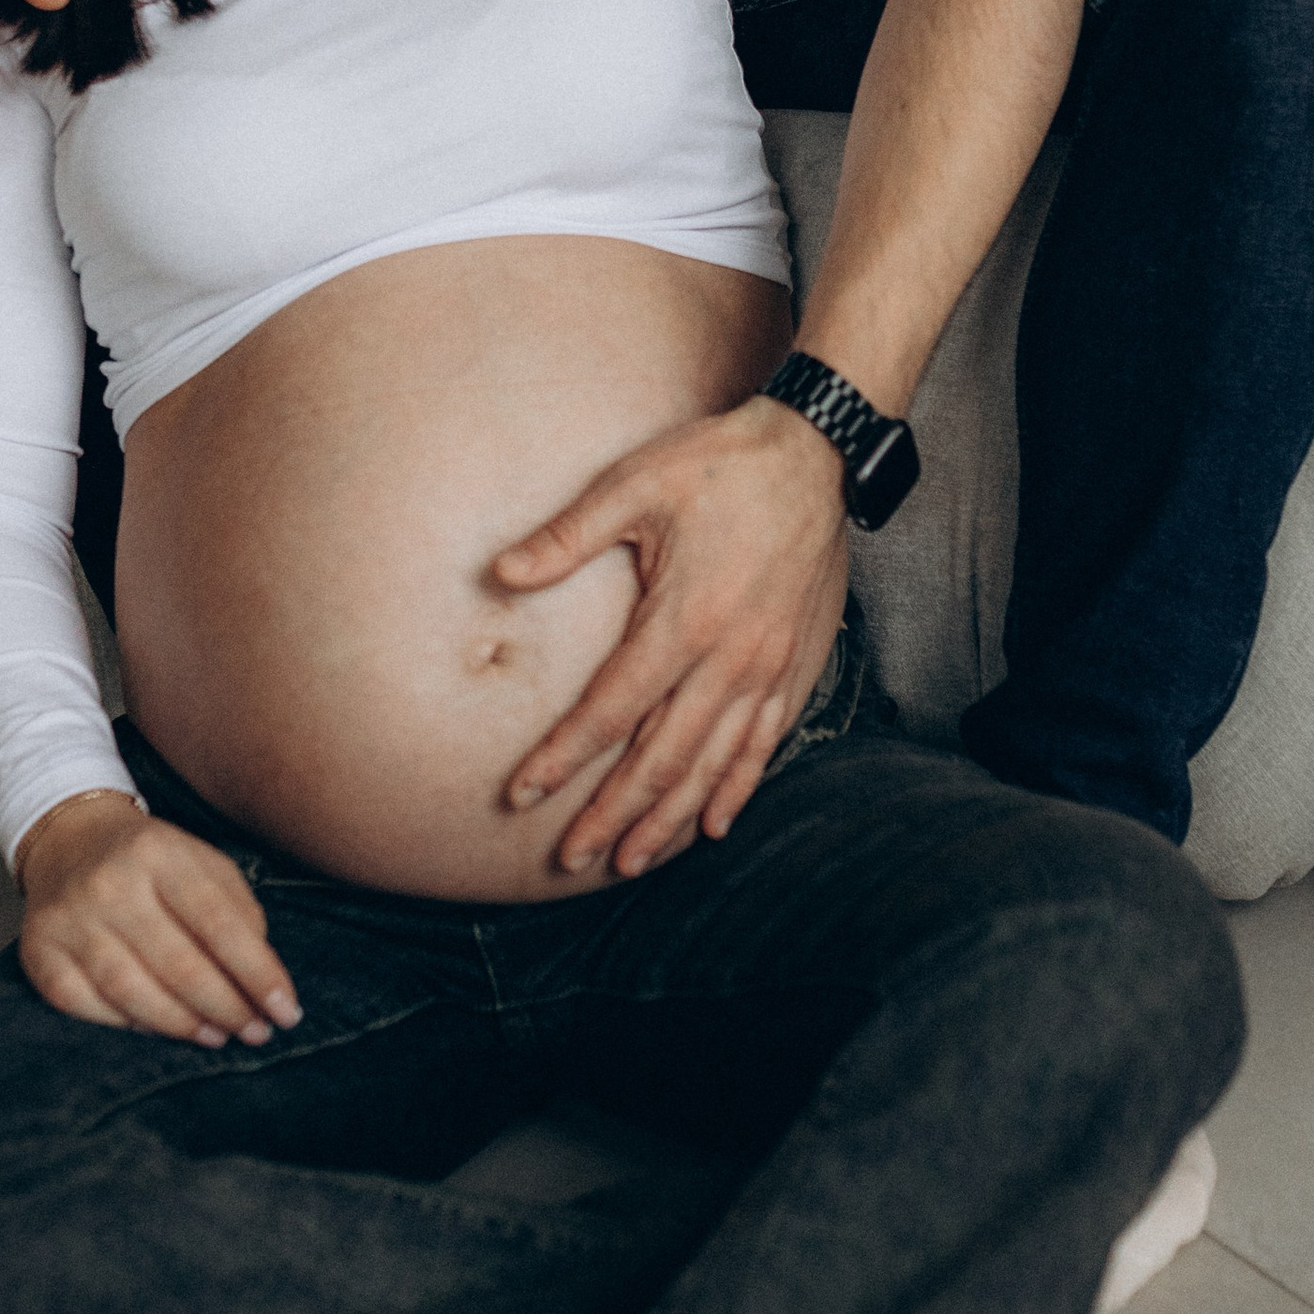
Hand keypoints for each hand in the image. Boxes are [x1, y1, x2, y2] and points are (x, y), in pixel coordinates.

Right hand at [16, 793, 303, 1044]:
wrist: (69, 840)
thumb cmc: (152, 861)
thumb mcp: (204, 864)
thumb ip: (240, 914)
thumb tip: (263, 983)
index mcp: (160, 853)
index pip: (220, 925)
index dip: (259, 975)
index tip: (287, 1011)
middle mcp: (109, 884)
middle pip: (179, 966)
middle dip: (228, 1009)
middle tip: (256, 1033)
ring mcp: (69, 920)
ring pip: (132, 992)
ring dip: (183, 1025)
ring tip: (216, 1036)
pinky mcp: (39, 952)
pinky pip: (86, 1005)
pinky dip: (127, 1024)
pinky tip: (158, 1029)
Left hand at [495, 400, 850, 878]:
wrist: (815, 452)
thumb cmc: (718, 464)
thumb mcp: (634, 485)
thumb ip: (566, 535)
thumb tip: (499, 571)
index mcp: (684, 619)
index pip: (611, 710)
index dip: (564, 757)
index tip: (522, 794)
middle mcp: (730, 658)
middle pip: (661, 757)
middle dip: (613, 813)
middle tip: (572, 857)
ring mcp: (770, 667)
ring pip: (714, 763)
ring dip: (669, 817)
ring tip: (631, 860)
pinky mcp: (797, 665)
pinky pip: (764, 744)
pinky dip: (736, 789)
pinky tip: (712, 824)